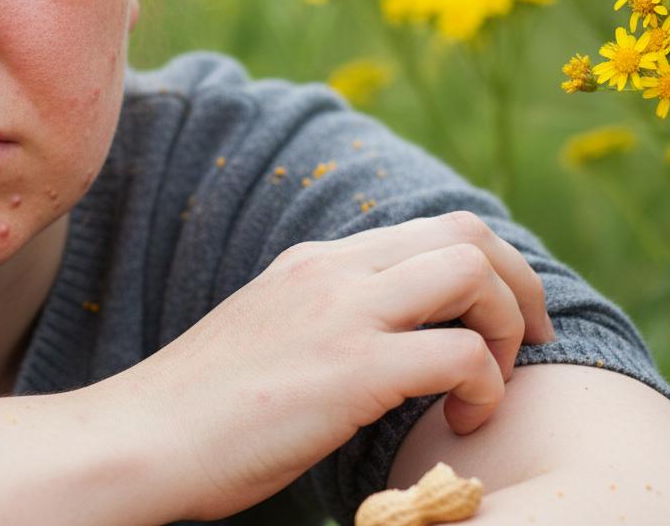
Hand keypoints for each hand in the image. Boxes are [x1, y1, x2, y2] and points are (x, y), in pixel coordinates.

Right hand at [113, 210, 556, 521]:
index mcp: (311, 264)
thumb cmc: (197, 411)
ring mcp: (340, 314)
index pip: (425, 229)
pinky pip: (461, 354)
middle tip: (529, 340)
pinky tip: (460, 424)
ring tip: (494, 381)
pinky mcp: (350, 369)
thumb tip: (375, 345)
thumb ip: (318, 323)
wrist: (140, 439)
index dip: (484, 268)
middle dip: (517, 282)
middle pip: (463, 230)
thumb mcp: (263, 339)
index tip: (497, 320)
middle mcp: (330, 272)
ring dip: (508, 324)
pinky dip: (485, 388)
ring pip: (471, 271)